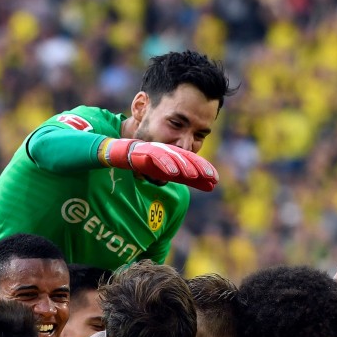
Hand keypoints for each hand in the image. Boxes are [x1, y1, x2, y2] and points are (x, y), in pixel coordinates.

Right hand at [102, 138, 218, 191]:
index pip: (191, 162)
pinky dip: (165, 163)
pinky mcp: (144, 150)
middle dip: (199, 167)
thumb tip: (208, 187)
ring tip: (193, 175)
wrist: (121, 153)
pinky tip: (173, 172)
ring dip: (184, 165)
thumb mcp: (167, 173)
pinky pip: (156, 156)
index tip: (215, 180)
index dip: (204, 169)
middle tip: (211, 177)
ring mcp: (156, 150)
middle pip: (186, 158)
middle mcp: (168, 151)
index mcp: (174, 156)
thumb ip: (184, 179)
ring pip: (173, 156)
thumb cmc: (145, 163)